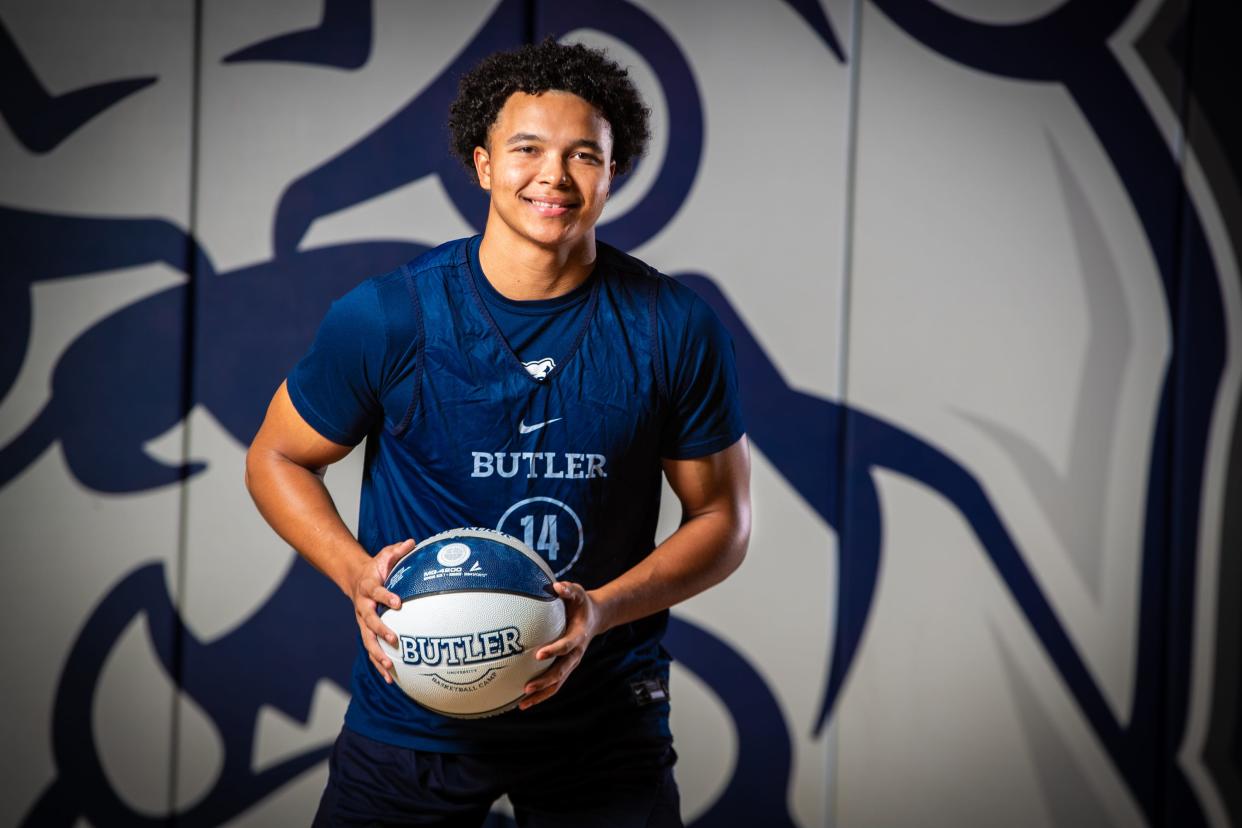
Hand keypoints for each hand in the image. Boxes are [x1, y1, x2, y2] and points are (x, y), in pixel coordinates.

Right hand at [350, 538, 414, 683]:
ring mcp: (363, 622)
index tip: (397, 601)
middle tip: (394, 640)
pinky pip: (372, 650)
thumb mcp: (385, 555)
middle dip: (381, 631)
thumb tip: (411, 542)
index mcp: (368, 587)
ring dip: (377, 654)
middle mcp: (363, 606)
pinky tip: (391, 679)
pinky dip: (379, 665)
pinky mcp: (367, 632)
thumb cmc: (376, 567)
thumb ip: (397, 551)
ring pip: (368, 641)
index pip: (377, 592)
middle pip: (369, 621)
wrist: (356, 578)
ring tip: (389, 667)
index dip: (386, 596)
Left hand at [519, 581, 602, 709]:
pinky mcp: (565, 668)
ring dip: (541, 694)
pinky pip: (553, 684)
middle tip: (526, 687)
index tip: (538, 654)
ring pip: (557, 684)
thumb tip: (556, 586)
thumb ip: (568, 589)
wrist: (594, 617)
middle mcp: (576, 653)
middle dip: (545, 681)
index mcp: (579, 636)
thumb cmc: (581, 603)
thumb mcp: (578, 592)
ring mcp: (571, 663)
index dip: (554, 650)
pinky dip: (541, 695)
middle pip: (561, 671)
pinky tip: (523, 702)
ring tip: (522, 703)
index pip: (567, 645)